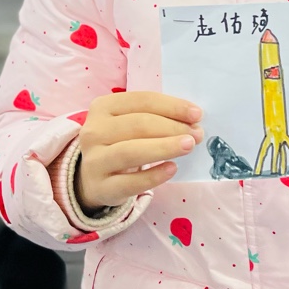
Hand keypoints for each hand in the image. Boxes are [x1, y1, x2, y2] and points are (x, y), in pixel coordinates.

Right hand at [75, 92, 202, 210]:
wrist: (90, 179)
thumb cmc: (118, 143)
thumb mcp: (128, 123)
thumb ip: (154, 117)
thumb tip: (192, 119)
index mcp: (102, 107)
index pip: (142, 100)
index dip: (172, 106)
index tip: (197, 114)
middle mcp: (93, 131)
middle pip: (138, 125)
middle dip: (172, 127)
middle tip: (197, 134)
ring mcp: (94, 160)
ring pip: (131, 151)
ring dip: (165, 147)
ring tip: (189, 146)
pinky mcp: (100, 187)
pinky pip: (130, 182)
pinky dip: (154, 175)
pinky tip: (172, 169)